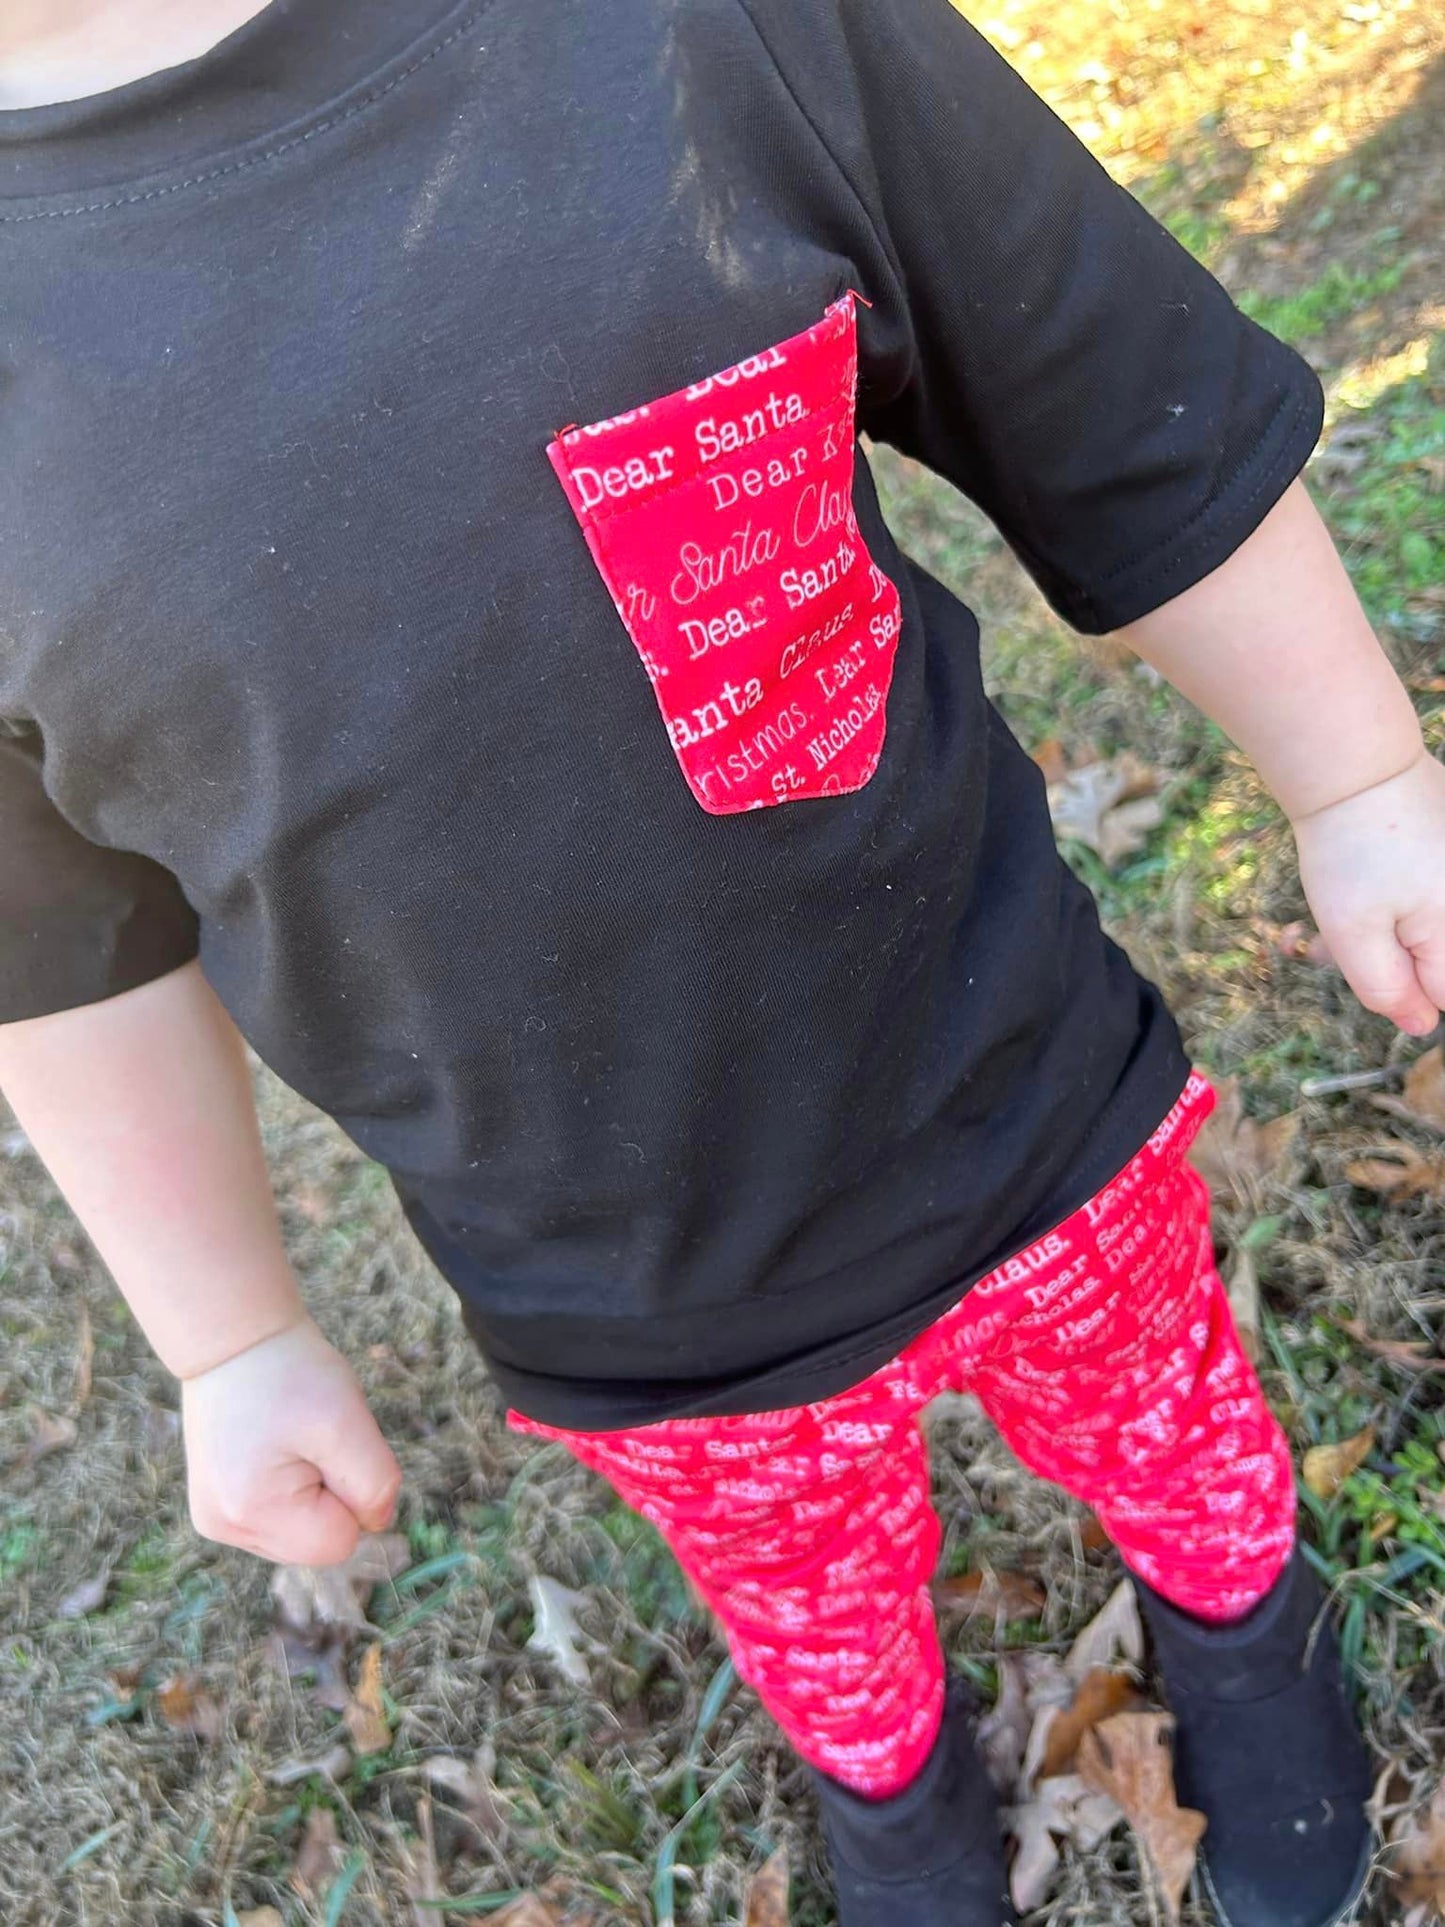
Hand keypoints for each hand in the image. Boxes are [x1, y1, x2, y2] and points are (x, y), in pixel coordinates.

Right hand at [180, 1315, 401, 1564]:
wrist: (234, 1337)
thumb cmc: (292, 1372)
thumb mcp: (348, 1421)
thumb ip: (374, 1483)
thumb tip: (377, 1522)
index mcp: (253, 1513)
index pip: (339, 1542)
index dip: (353, 1494)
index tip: (330, 1445)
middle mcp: (225, 1528)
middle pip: (316, 1542)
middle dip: (330, 1493)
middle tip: (310, 1437)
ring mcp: (215, 1520)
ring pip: (299, 1531)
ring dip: (310, 1491)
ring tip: (288, 1438)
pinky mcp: (214, 1506)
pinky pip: (277, 1518)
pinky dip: (289, 1487)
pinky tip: (273, 1447)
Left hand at [1292, 749, 1444, 1037]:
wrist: (1360, 768)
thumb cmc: (1352, 850)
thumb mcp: (1353, 933)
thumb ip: (1388, 988)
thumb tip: (1421, 1027)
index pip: (1443, 997)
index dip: (1404, 988)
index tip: (1377, 947)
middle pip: (1443, 960)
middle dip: (1408, 954)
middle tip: (1374, 911)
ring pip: (1438, 929)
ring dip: (1411, 924)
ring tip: (1383, 882)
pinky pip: (1438, 897)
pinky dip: (1419, 894)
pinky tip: (1395, 864)